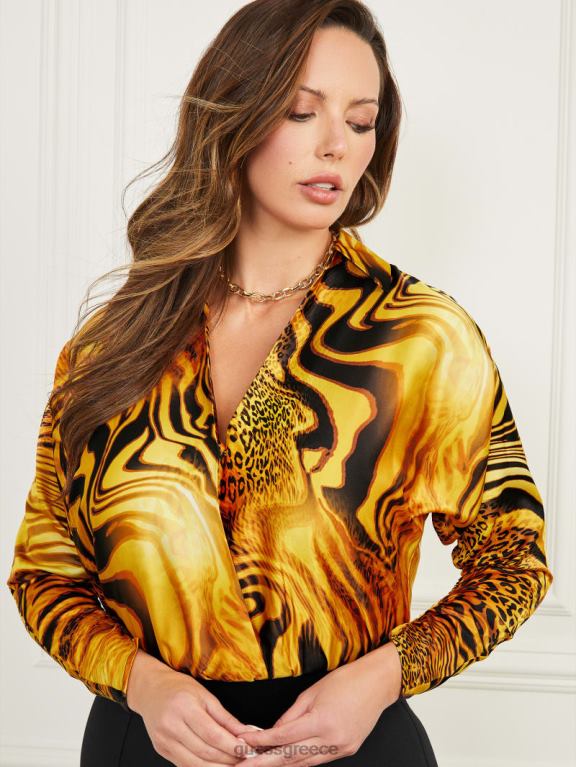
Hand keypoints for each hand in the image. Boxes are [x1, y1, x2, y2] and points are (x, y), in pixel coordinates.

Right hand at [127, 649, 252, 765]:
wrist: (151, 690)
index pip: (213, 735)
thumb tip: (247, 732)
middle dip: (228, 759)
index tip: (248, 750)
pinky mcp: (161, 751)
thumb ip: (226, 718)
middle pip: (205, 752)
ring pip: (195, 764)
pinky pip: (185, 765)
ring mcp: (164, 741)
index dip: (232, 746)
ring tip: (233, 764)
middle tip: (245, 759)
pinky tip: (215, 765)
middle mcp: (172, 726)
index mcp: (185, 708)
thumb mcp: (205, 696)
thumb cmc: (179, 688)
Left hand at [234, 643, 402, 766]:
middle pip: (291, 757)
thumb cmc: (347, 680)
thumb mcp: (312, 691)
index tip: (244, 743)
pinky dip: (302, 760)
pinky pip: (319, 759)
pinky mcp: (348, 750)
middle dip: (266, 763)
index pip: (284, 737)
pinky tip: (288, 760)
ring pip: (305, 763)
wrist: (378, 683)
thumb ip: (292, 714)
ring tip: (262, 765)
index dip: (261, 741)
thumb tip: (275, 730)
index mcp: (321, 721)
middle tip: (245, 766)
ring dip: (282, 765)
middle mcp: (332, 739)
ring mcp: (341, 747)